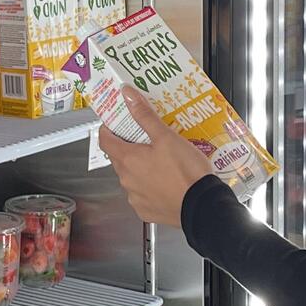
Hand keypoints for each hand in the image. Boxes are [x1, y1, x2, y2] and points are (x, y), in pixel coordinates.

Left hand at [98, 86, 211, 227]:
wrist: (200, 205)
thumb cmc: (185, 171)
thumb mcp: (166, 136)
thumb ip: (145, 115)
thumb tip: (127, 95)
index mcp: (128, 159)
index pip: (105, 140)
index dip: (109, 128)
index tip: (117, 122)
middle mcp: (126, 180)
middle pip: (119, 157)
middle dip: (129, 146)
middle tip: (147, 137)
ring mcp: (135, 197)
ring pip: (131, 177)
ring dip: (140, 167)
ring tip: (162, 160)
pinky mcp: (145, 210)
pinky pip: (142, 194)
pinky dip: (150, 186)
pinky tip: (166, 180)